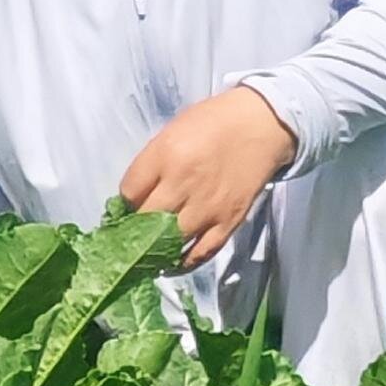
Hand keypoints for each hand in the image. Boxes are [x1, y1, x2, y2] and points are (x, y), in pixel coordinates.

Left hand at [119, 86, 298, 269]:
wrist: (262, 125)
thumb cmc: (214, 122)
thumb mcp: (173, 131)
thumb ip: (152, 164)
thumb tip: (133, 196)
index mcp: (166, 154)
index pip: (129, 192)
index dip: (123, 203)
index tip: (126, 208)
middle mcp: (184, 183)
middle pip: (145, 220)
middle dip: (134, 229)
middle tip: (132, 233)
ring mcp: (207, 206)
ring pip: (169, 242)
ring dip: (155, 249)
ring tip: (147, 252)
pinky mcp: (228, 222)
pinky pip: (200, 253)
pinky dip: (183, 263)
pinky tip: (171, 262)